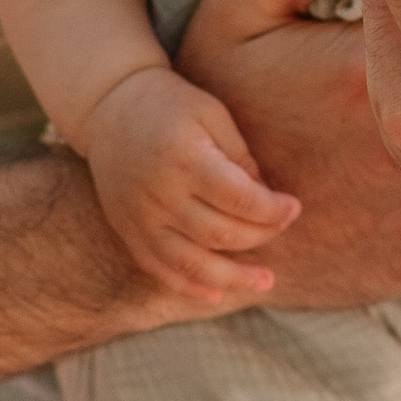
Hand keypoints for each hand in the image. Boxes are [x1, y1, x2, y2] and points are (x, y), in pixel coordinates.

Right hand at [79, 67, 297, 298]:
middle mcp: (159, 193)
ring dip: (233, 278)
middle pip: (220, 232)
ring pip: (192, 262)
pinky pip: (160, 269)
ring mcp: (140, 217)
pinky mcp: (127, 231)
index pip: (238, 198)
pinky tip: (216, 294)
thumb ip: (240, 157)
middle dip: (260, 236)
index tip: (293, 207)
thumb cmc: (170, 106)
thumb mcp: (212, 114)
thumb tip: (267, 200)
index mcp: (184, 158)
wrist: (108, 109)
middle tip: (281, 228)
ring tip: (265, 282)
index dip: (272, 210)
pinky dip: (189, 286)